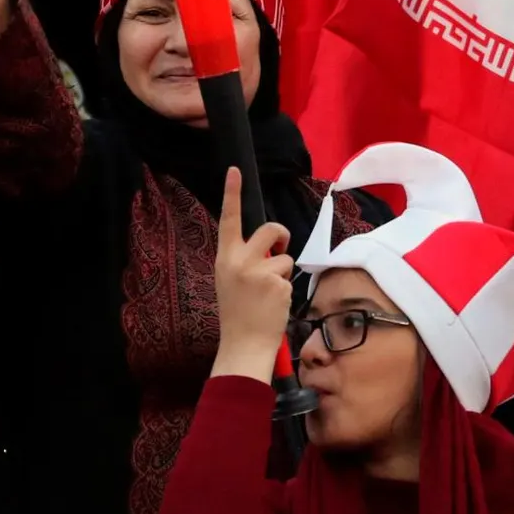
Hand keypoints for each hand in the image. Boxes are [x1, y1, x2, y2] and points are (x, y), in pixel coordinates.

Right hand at [210, 168, 294, 379]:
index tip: (235, 170)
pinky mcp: (276, 283)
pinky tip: (274, 304)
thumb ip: (244, 259)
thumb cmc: (239, 311)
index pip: (229, 220)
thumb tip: (268, 245)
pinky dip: (286, 288)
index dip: (232, 194)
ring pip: (285, 256)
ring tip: (269, 293)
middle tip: (279, 250)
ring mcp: (258, 271)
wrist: (243, 343)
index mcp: (224, 258)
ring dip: (282, 271)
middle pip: (271, 228)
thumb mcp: (231, 280)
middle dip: (281, 236)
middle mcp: (239, 261)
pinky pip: (289, 276)